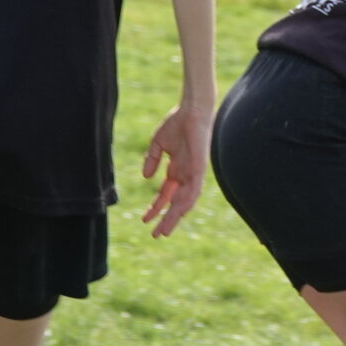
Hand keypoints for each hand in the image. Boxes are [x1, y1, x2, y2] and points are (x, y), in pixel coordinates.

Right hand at [138, 103, 213, 236]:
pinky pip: (194, 189)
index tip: (145, 220)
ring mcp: (194, 173)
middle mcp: (186, 175)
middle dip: (166, 219)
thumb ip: (151, 160)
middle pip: (176, 203)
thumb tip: (146, 177)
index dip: (156, 208)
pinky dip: (187, 201)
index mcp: (176, 170)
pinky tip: (179, 212)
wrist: (191, 110)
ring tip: (164, 230)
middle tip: (157, 235)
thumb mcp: (158, 144)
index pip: (165, 195)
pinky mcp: (200, 168)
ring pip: (185, 201)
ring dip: (175, 217)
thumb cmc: (177, 123)